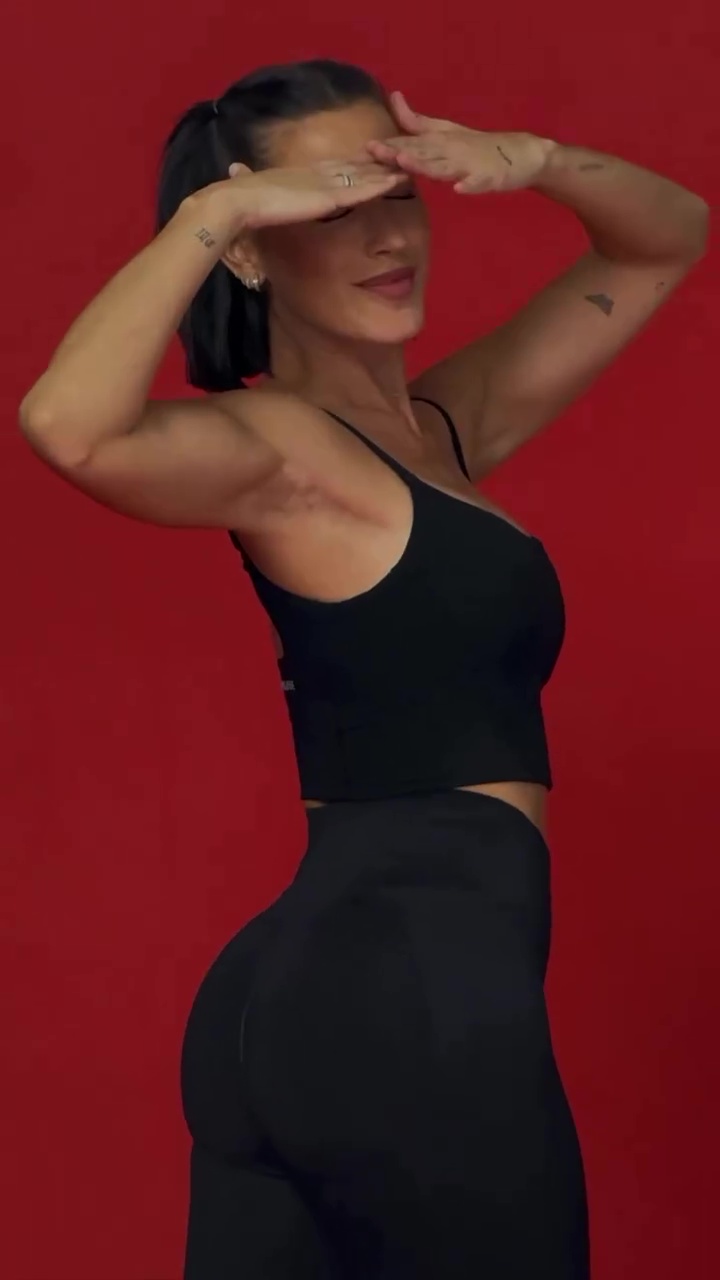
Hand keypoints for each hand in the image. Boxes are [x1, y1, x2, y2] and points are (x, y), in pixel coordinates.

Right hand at [197, 159, 404, 232]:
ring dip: (386, 170)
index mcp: (302, 174)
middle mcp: (317, 174)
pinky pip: (359, 190)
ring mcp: (324, 184)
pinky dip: (378, 185)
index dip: (355, 161)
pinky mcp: (327, 197)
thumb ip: (248, 180)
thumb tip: (233, 170)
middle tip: (400, 155)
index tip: (371, 157)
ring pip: (363, 174)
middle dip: (377, 161)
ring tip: (409, 164)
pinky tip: (396, 182)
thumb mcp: (249, 186)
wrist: (238, 202)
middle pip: (354, 165)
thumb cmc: (241, 199)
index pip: (335, 165)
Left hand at [366, 91, 554, 193]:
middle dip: (399, 152)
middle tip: (376, 151)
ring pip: (445, 166)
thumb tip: (394, 97)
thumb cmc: (478, 146)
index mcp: (440, 142)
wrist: (521, 153)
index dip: (389, 145)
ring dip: (426, 164)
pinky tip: (460, 188)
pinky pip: (479, 182)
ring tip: (408, 163)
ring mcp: (471, 163)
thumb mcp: (446, 132)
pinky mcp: (489, 177)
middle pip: (422, 152)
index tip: (365, 147)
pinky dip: (470, 184)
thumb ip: (418, 121)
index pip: (411, 143)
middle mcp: (452, 150)